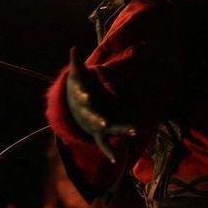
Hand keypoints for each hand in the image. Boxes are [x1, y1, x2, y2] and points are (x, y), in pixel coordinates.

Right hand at [65, 45, 136, 162]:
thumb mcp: (77, 76)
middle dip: (100, 119)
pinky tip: (117, 160)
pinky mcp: (99, 133)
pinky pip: (104, 144)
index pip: (83, 96)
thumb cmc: (79, 89)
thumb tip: (73, 48)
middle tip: (106, 121)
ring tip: (134, 130)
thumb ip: (75, 63)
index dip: (84, 96)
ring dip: (119, 130)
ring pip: (105, 129)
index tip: (87, 95)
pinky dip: (110, 152)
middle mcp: (88, 113)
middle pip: (94, 116)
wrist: (73, 109)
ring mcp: (94, 124)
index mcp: (83, 99)